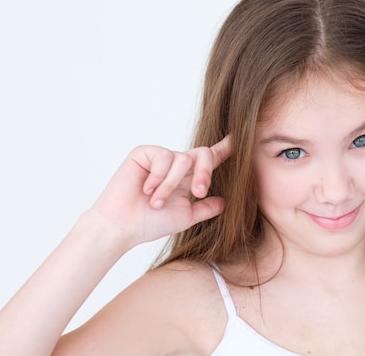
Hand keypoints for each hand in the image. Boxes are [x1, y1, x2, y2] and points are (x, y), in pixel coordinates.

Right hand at [86, 136, 231, 248]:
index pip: (210, 159)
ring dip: (171, 185)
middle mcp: (176, 164)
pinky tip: (146, 190)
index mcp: (188, 177)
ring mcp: (160, 157)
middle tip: (198, 191)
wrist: (123, 227)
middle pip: (203, 154)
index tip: (241, 138)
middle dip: (205, 172)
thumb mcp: (186, 216)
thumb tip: (227, 202)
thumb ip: (206, 208)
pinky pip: (163, 156)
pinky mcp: (145, 153)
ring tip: (156, 202)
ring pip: (183, 159)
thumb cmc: (150, 223)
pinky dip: (158, 177)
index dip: (226, 148)